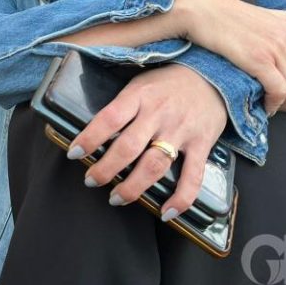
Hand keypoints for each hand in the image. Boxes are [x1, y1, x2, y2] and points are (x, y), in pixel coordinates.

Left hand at [67, 65, 226, 218]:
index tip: (74, 153)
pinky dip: (181, 198)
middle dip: (106, 169)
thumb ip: (122, 104)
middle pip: (128, 147)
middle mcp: (158, 114)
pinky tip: (166, 212)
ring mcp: (181, 130)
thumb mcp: (140, 82)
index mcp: (139, 95)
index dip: (89, 138)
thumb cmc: (167, 81)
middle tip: (91, 181)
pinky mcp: (202, 144)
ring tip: (116, 198)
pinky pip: (192, 176)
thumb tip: (93, 130)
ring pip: (155, 165)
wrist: (212, 72)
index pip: (109, 119)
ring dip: (134, 187)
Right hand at [174, 0, 285, 114]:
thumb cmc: (226, 14)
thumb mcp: (263, 13)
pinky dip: (273, 104)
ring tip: (269, 106)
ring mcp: (275, 49)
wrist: (200, 10)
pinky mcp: (258, 59)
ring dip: (284, 106)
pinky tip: (262, 106)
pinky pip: (279, 90)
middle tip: (280, 107)